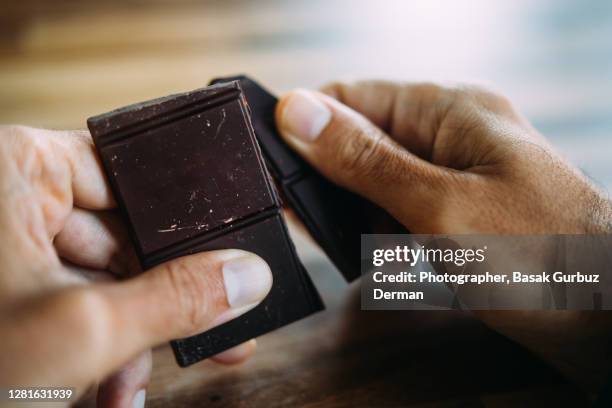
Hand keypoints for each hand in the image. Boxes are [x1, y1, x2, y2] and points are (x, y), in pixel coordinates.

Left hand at [0, 126, 272, 406]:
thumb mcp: (80, 332)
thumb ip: (177, 298)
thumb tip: (247, 276)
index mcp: (15, 169)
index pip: (134, 172)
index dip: (187, 216)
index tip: (230, 248)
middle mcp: (13, 200)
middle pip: (126, 238)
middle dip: (162, 301)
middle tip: (218, 326)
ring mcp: (9, 250)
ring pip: (105, 284)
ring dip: (131, 342)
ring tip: (133, 388)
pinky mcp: (10, 296)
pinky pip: (77, 310)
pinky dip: (98, 355)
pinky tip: (106, 394)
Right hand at [274, 81, 611, 389]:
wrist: (611, 316)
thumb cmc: (538, 257)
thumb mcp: (437, 207)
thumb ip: (364, 159)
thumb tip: (295, 110)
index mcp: (447, 108)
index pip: (350, 95)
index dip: (304, 125)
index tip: (270, 168)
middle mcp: (451, 130)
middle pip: (362, 135)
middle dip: (328, 177)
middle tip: (304, 221)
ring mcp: (458, 169)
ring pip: (378, 175)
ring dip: (356, 209)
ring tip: (355, 246)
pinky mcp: (462, 206)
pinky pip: (403, 204)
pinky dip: (383, 228)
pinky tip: (382, 256)